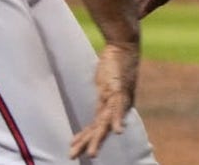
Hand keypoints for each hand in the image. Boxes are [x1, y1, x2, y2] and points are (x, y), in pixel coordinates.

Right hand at [69, 42, 139, 158]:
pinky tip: (117, 132)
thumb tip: (100, 92)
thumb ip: (104, 89)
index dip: (85, 135)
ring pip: (105, 122)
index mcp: (112, 103)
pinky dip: (117, 120)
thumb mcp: (106, 79)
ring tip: (91, 154)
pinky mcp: (118, 89)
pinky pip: (117, 107)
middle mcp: (116, 104)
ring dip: (97, 138)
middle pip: (99, 127)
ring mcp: (117, 98)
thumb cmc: (115, 60)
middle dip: (88, 143)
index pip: (96, 124)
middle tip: (76, 156)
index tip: (73, 145)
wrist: (124, 45)